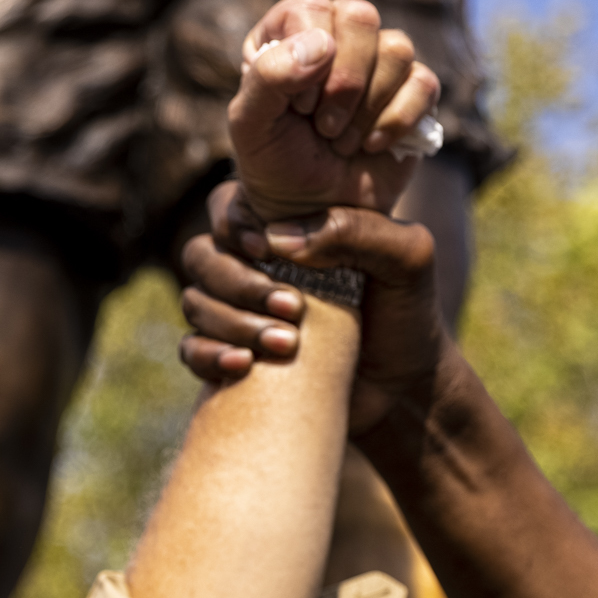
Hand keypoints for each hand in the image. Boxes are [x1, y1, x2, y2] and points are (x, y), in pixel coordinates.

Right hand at [178, 182, 449, 433]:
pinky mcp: (231, 356)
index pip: (228, 207)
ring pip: (194, 302)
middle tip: (291, 310)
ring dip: (230, 322)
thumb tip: (277, 241)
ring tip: (284, 345)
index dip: (235, 225)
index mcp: (288, 229)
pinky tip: (243, 365)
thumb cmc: (408, 316)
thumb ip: (356, 229)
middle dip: (237, 282)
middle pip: (202, 255)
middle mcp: (254, 266)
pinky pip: (190, 350)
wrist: (404, 391)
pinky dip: (207, 355)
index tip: (265, 250)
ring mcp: (238, 313)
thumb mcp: (407, 258)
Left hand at [229, 0, 440, 222]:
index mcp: (289, 33)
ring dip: (367, 107)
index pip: (312, 9)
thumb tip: (322, 44)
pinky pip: (424, 82)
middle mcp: (336, 37)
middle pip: (361, 17)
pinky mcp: (412, 92)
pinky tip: (372, 145)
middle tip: (323, 128)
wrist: (312, 213)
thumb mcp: (251, 126)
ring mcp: (378, 63)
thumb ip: (267, 78)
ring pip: (397, 48)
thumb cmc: (275, 166)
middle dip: (344, 82)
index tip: (298, 108)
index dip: (310, 58)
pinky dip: (397, 120)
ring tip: (341, 142)